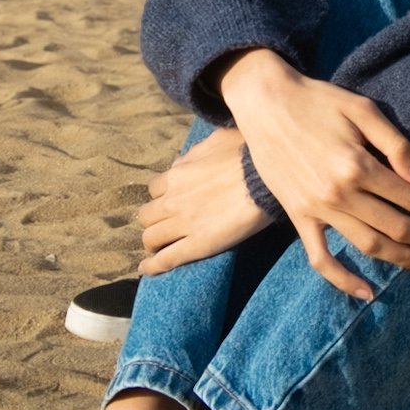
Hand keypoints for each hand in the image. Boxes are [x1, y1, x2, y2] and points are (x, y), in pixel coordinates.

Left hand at [136, 123, 270, 274]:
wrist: (264, 180)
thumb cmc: (247, 156)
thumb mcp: (217, 141)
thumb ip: (195, 152)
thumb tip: (183, 160)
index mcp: (177, 174)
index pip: (154, 189)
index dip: (161, 197)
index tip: (169, 202)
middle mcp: (173, 200)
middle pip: (146, 215)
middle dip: (153, 220)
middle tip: (164, 225)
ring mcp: (182, 224)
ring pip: (150, 238)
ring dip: (152, 242)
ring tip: (158, 247)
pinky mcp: (197, 245)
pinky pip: (165, 259)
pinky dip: (151, 266)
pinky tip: (145, 269)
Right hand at [217, 48, 409, 301]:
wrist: (265, 103)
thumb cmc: (318, 100)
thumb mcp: (362, 109)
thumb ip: (396, 144)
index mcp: (358, 165)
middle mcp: (339, 194)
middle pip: (397, 227)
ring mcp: (317, 209)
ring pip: (368, 246)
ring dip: (403, 259)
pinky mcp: (298, 217)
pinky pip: (320, 258)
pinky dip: (343, 280)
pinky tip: (368, 292)